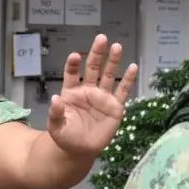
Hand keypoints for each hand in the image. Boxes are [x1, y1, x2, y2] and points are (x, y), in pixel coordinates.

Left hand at [47, 34, 138, 159]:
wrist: (80, 150)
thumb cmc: (65, 136)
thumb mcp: (56, 127)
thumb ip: (55, 113)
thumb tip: (55, 98)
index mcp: (72, 92)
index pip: (72, 74)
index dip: (73, 65)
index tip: (75, 56)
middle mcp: (88, 90)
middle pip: (93, 68)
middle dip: (97, 53)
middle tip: (101, 38)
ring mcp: (102, 97)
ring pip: (109, 75)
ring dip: (113, 61)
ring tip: (117, 46)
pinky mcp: (115, 107)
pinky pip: (123, 91)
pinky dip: (128, 80)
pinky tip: (133, 67)